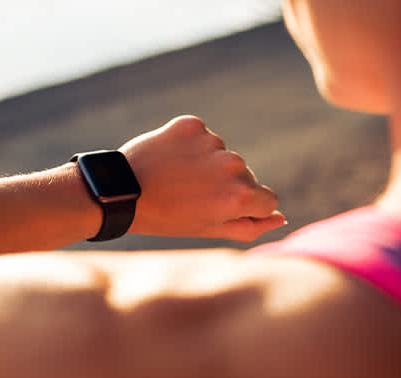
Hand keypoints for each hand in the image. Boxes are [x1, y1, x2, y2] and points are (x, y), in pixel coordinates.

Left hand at [120, 115, 285, 241]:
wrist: (120, 192)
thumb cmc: (165, 218)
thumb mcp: (209, 229)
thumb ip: (250, 226)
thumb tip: (280, 217)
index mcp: (241, 197)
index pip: (267, 200)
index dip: (244, 208)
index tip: (218, 209)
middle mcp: (233, 166)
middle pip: (245, 176)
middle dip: (224, 186)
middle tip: (189, 197)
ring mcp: (212, 143)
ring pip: (222, 156)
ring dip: (205, 166)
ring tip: (175, 179)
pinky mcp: (192, 125)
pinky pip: (202, 137)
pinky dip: (189, 147)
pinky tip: (170, 160)